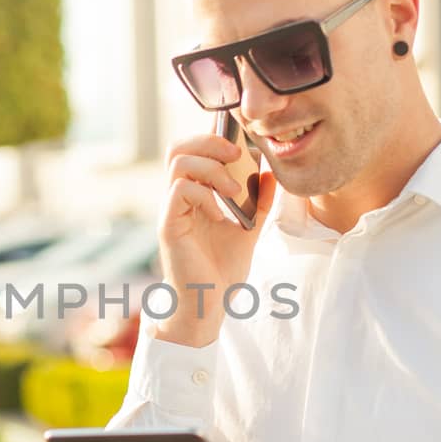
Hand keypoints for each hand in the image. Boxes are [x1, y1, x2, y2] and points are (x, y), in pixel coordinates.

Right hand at [155, 132, 277, 347]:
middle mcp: (177, 198)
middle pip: (178, 147)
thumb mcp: (249, 229)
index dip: (212, 138)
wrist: (208, 303)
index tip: (241, 144)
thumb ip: (258, 201)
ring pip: (178, 163)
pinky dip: (205, 193)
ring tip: (233, 189)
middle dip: (210, 142)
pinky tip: (220, 213)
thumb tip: (272, 172)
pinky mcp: (169, 226)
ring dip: (211, 168)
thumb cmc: (221, 269)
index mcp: (193, 194)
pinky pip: (180, 191)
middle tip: (237, 154)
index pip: (191, 150)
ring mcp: (171, 210)